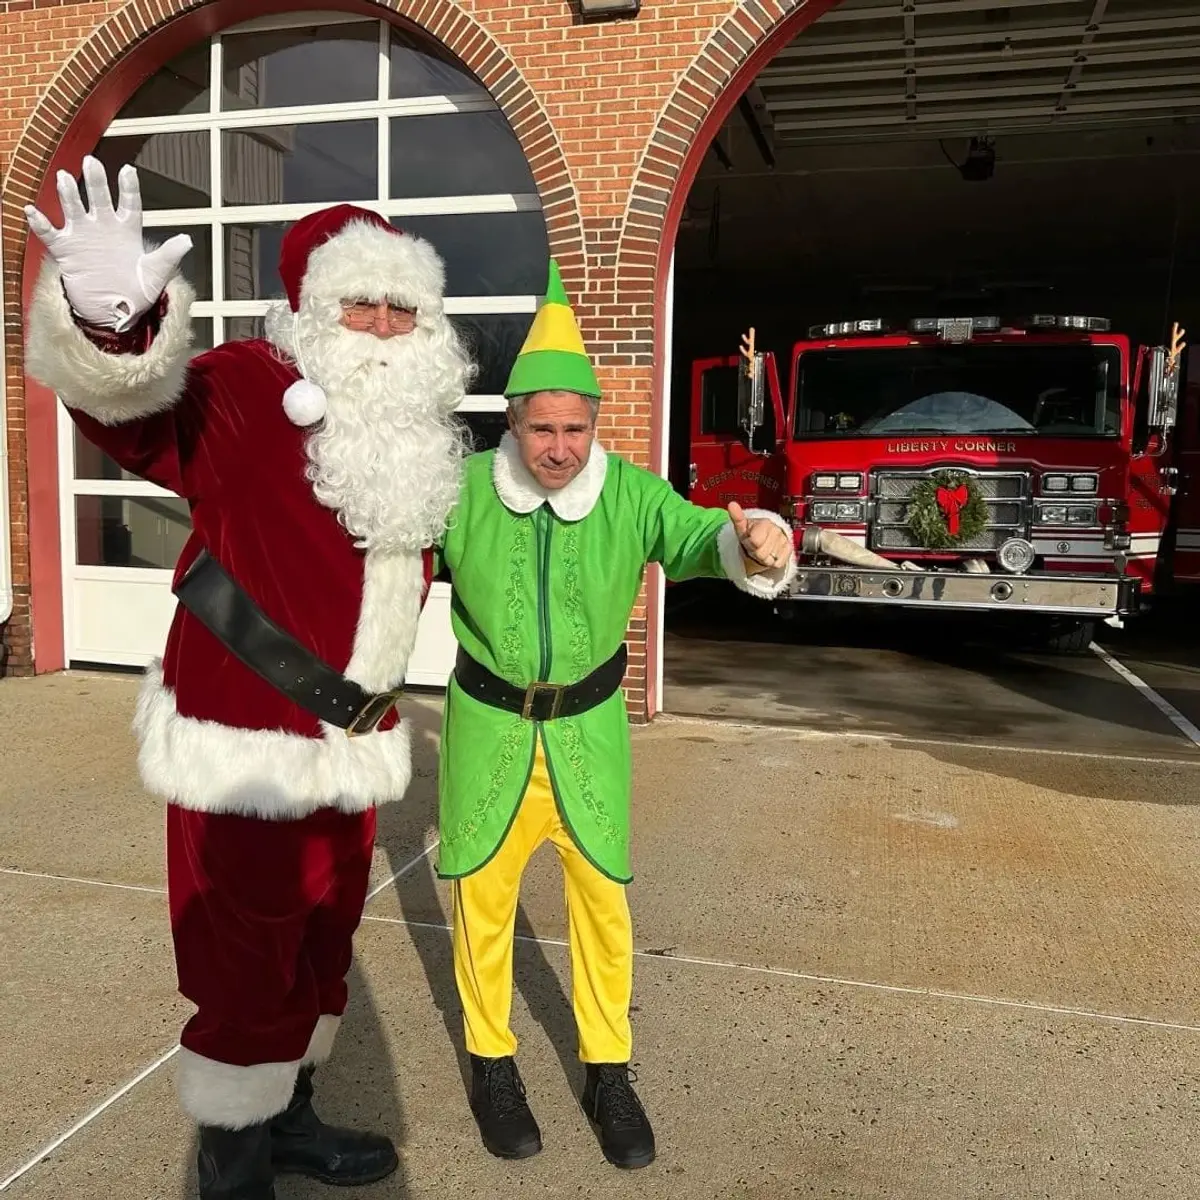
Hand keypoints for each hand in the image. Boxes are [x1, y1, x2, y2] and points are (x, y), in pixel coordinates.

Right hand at [24, 156, 191, 330]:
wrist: (115, 312)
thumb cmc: (138, 291)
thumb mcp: (156, 274)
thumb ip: (169, 256)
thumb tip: (188, 240)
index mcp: (128, 230)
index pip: (130, 204)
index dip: (129, 187)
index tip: (128, 170)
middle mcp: (104, 227)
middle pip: (99, 198)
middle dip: (96, 181)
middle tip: (91, 162)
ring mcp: (84, 236)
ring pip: (74, 208)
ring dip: (68, 194)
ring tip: (63, 178)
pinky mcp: (66, 249)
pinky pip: (50, 233)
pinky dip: (40, 222)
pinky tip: (32, 210)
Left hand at [728, 502, 791, 570]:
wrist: (762, 541)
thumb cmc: (751, 535)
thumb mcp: (741, 527)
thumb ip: (737, 517)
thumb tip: (732, 504)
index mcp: (765, 523)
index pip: (755, 541)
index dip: (750, 544)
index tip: (749, 539)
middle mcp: (776, 530)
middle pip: (762, 553)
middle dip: (756, 553)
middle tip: (756, 547)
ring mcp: (784, 540)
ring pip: (770, 560)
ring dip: (764, 558)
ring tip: (763, 550)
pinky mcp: (789, 549)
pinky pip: (778, 563)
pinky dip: (772, 562)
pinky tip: (771, 554)